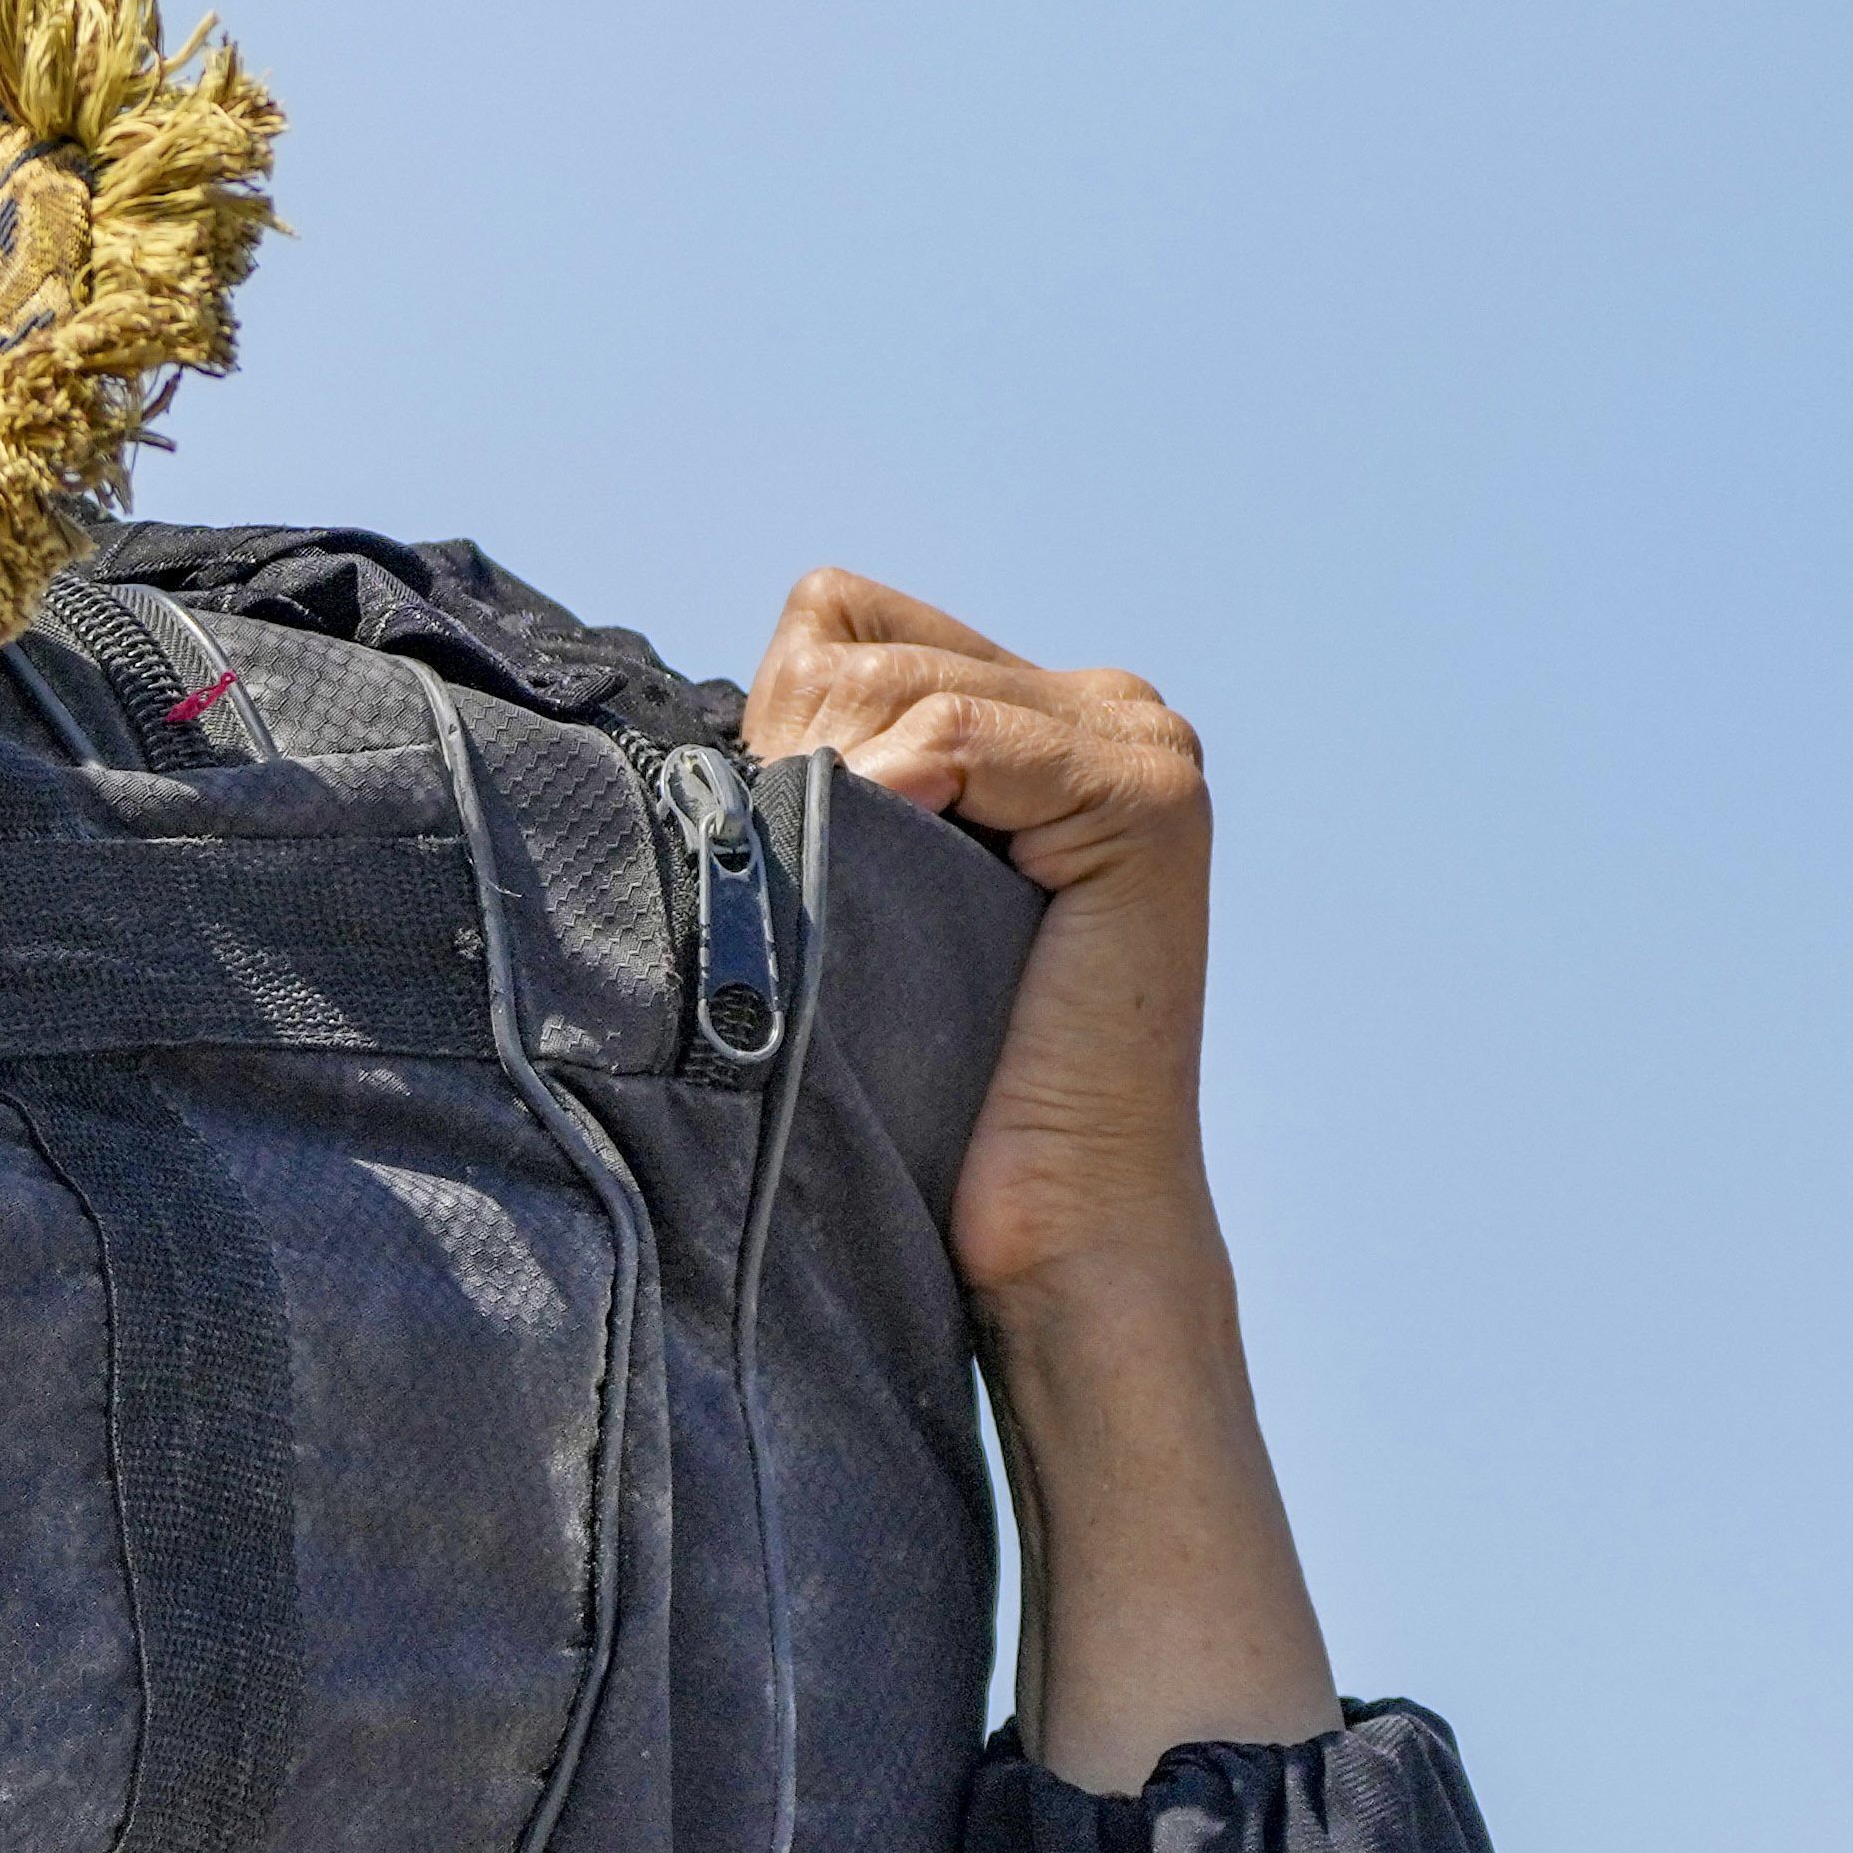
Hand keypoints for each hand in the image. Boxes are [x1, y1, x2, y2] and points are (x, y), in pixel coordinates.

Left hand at [743, 568, 1212, 1322]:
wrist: (1049, 1227)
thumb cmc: (927, 1088)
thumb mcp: (854, 892)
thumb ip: (823, 776)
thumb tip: (702, 730)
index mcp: (1037, 715)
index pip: (836, 624)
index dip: (780, 732)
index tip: (799, 860)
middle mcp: (1104, 706)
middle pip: (844, 642)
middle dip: (794, 765)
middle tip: (837, 906)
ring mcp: (1141, 742)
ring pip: (885, 684)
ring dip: (832, 796)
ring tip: (881, 918)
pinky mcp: (1150, 796)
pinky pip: (954, 735)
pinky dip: (891, 797)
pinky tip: (904, 889)